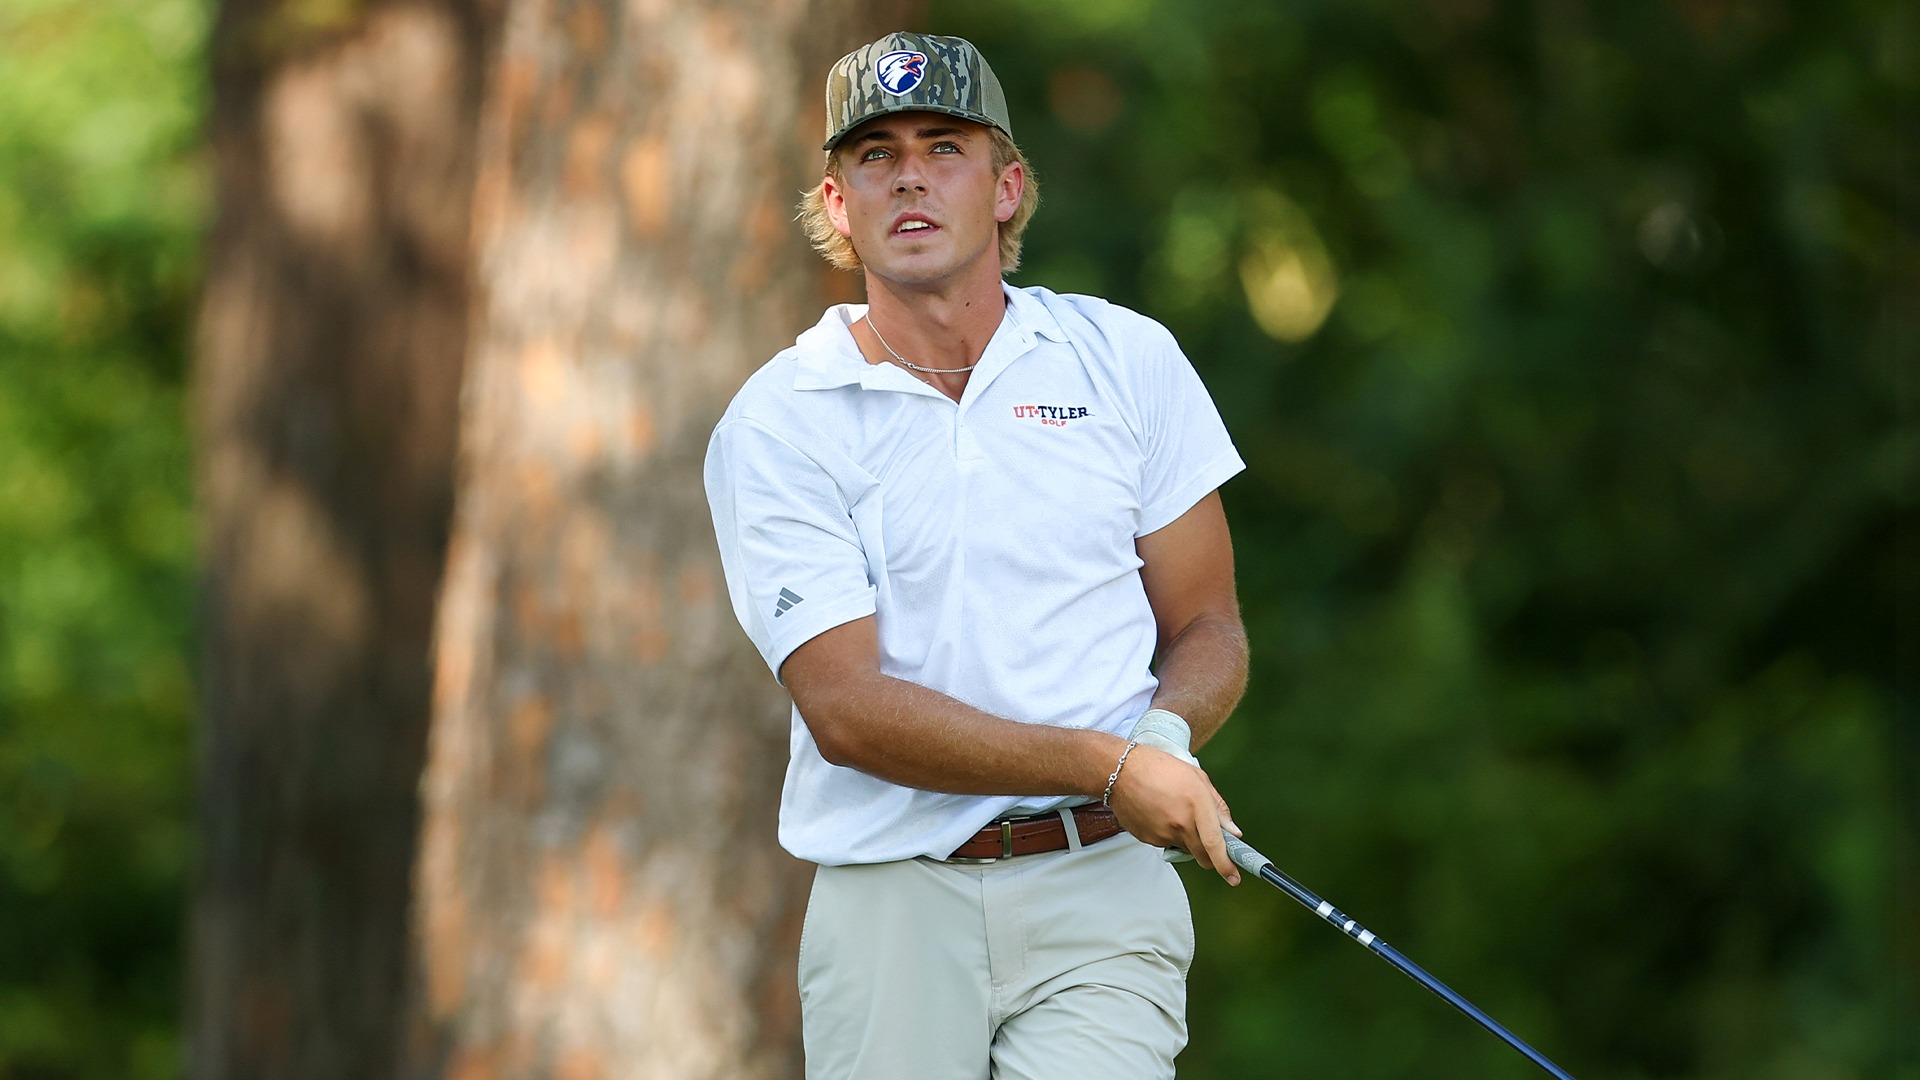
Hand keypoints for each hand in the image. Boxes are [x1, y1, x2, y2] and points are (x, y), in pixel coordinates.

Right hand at [1106, 744, 1241, 884]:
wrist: (1120, 771)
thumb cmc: (1157, 768)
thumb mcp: (1197, 778)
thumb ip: (1218, 806)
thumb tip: (1231, 830)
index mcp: (1196, 804)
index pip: (1215, 844)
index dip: (1227, 865)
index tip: (1233, 876)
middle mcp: (1180, 822)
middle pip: (1202, 855)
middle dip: (1210, 855)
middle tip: (1209, 842)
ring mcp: (1162, 833)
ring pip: (1185, 849)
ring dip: (1187, 839)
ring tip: (1176, 813)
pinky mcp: (1148, 839)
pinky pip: (1166, 844)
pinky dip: (1169, 834)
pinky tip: (1161, 814)